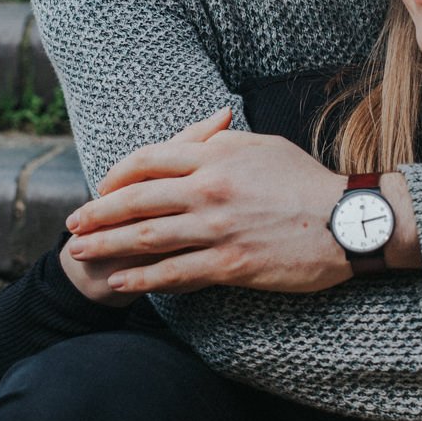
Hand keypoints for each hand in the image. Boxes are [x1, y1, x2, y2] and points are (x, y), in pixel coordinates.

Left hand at [65, 108, 405, 294]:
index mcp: (216, 156)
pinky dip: (142, 277)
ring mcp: (218, 228)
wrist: (349, 220)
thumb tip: (196, 139)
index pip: (150, 159)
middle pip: (137, 198)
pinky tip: (120, 281)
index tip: (102, 187)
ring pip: (147, 237)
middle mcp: (210, 189)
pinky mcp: (231, 263)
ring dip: (107, 245)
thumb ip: (222, 142)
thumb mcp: (264, 146)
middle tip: (72, 223)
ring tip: (80, 252)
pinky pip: (175, 273)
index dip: (119, 175)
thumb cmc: (308, 181)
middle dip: (98, 212)